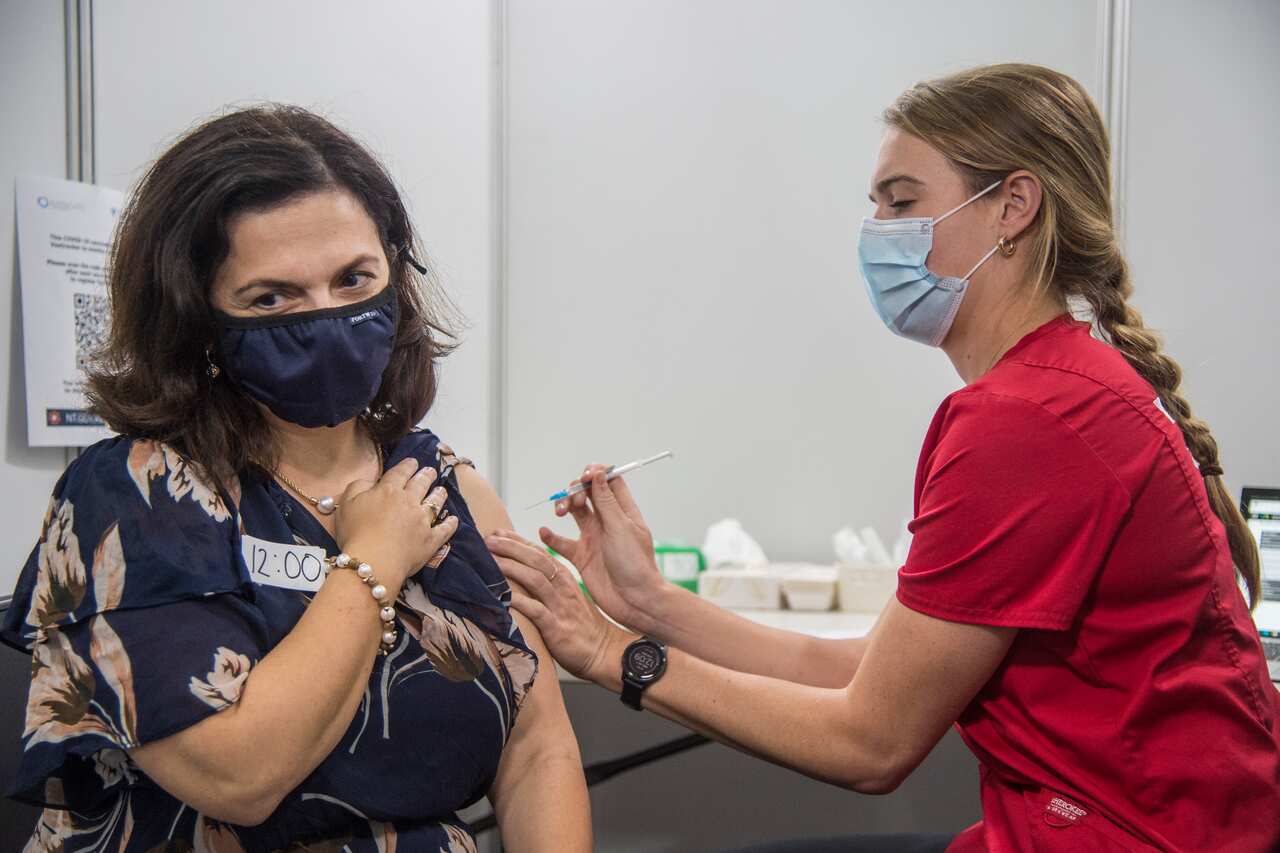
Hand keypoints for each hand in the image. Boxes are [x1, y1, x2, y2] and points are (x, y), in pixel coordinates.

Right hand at [334, 457, 457, 593]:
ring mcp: (422, 520)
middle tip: (431, 471)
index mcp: (388, 490)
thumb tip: (370, 482)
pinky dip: (450, 524)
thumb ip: (358, 487)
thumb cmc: (355, 532)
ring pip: (435, 503)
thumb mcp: (347, 503)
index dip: (408, 465)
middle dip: (426, 475)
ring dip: (439, 495)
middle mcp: (409, 501)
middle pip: (421, 484)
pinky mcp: (430, 540)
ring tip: (441, 490)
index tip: (413, 462)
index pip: (401, 472)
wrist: (373, 561)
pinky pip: (444, 529)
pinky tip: (454, 520)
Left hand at [486, 529, 631, 681]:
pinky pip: (536, 611)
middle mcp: (563, 587)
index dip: (518, 541)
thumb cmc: (583, 625)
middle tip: (489, 539)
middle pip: (536, 560)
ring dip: (512, 567)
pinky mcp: (557, 627)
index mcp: (565, 578)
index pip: (539, 553)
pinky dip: (519, 602)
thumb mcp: (568, 597)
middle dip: (511, 547)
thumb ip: (550, 584)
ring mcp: (561, 606)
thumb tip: (522, 574)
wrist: (604, 651)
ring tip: (491, 559)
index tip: (498, 532)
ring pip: (535, 579)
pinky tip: (503, 597)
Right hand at [537, 465, 665, 633]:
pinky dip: (551, 537)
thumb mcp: (620, 527)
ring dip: (564, 506)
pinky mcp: (582, 557)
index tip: (586, 475)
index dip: (597, 474)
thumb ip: (606, 501)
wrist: (635, 601)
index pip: (610, 481)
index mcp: (623, 512)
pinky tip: (545, 532)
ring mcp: (594, 538)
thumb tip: (598, 472)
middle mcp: (607, 522)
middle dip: (576, 490)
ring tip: (560, 512)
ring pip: (574, 513)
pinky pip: (562, 543)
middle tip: (573, 500)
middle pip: (588, 494)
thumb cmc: (635, 564)